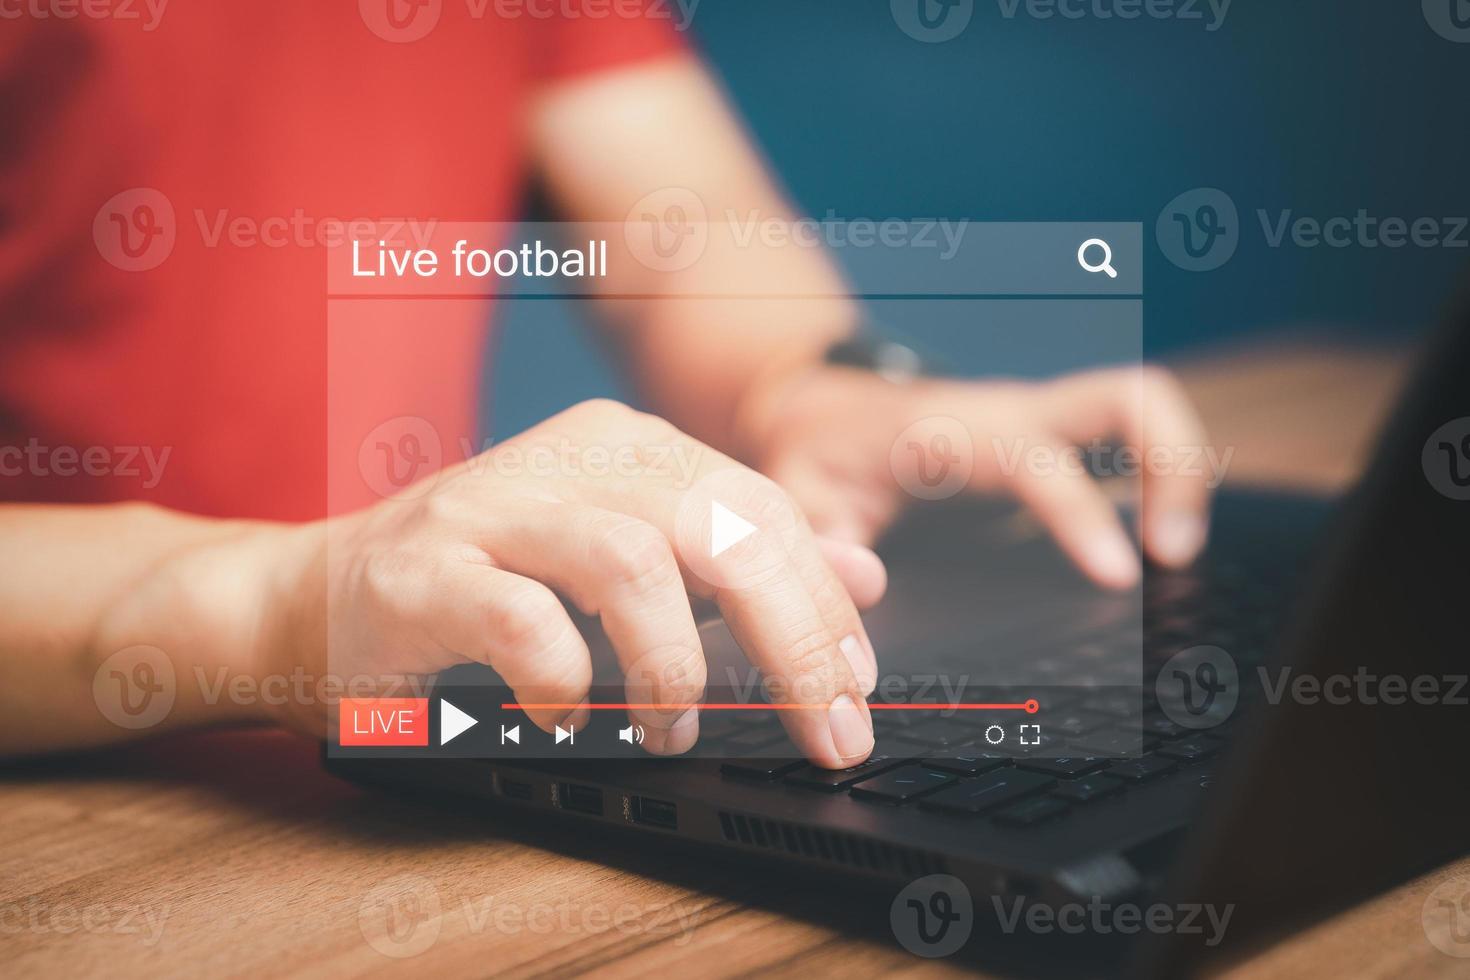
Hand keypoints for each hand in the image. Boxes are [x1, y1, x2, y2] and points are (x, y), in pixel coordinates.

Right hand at [264, 400, 886, 768]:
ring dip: (673, 664)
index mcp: (627, 447)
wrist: (316, 596)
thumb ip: (737, 564)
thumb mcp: (628, 559)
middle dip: (790, 636)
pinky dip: (565, 681)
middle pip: (716, 525)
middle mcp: (566, 459)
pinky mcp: (422, 571)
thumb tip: (860, 577)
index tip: (857, 685)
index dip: (824, 601)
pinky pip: (520, 620)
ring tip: (674, 725)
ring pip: (627, 562)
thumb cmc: (482, 583)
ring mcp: (489, 508)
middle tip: (823, 726)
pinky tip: (572, 716)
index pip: (760, 508)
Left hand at [739, 363, 1213, 588]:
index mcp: (950, 433)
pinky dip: (1163, 475)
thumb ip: (820, 542)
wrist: (820, 406)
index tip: (1118, 577)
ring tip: (1177, 555)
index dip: (1080, 514)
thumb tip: (867, 584)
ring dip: (1183, 469)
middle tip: (1175, 555)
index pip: (1034, 461)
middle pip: (1125, 397)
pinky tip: (1158, 543)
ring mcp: (1040, 420)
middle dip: (1175, 465)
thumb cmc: (817, 456)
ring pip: (1142, 405)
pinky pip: (1129, 435)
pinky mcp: (1054, 437)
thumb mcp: (796, 499)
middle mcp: (1009, 415)